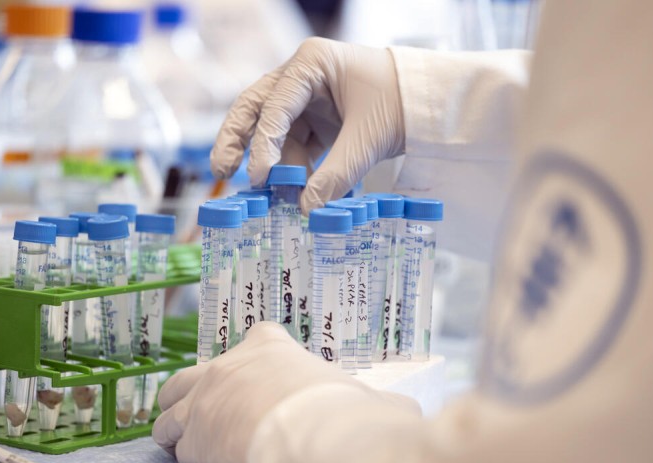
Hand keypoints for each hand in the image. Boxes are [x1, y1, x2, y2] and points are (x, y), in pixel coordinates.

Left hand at [153, 322, 419, 462]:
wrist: (307, 432)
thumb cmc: (336, 406)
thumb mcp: (361, 395)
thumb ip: (375, 400)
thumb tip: (408, 412)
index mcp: (268, 345)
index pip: (257, 336)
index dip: (255, 355)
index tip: (257, 373)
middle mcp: (226, 365)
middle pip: (189, 374)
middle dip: (191, 392)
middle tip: (204, 410)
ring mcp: (203, 400)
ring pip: (168, 411)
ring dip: (176, 426)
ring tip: (183, 439)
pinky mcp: (192, 438)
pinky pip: (178, 448)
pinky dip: (186, 456)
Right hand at [210, 37, 404, 213]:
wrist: (429, 103)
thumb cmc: (401, 102)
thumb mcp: (368, 138)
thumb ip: (336, 174)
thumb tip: (308, 209)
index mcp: (312, 63)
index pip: (276, 103)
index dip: (264, 141)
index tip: (259, 175)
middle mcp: (301, 77)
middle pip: (256, 107)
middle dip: (238, 139)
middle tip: (223, 170)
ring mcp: (306, 99)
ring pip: (272, 132)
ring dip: (272, 164)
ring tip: (273, 195)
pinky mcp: (315, 121)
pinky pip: (293, 146)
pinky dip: (291, 170)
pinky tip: (292, 192)